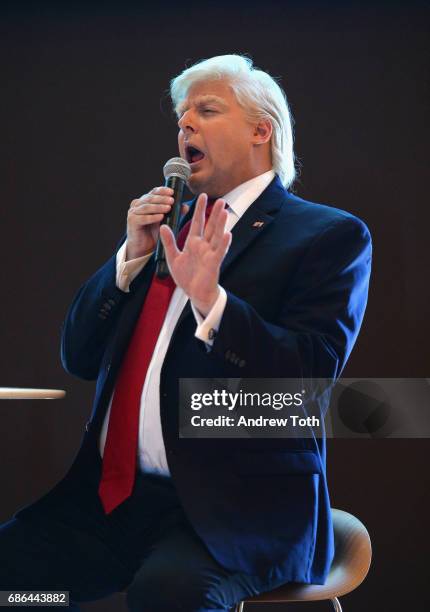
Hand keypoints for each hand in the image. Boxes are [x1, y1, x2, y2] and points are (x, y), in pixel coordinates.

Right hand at [126, 187, 188, 259]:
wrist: (144, 247)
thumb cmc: (155, 231)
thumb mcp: (166, 220)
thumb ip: (175, 213)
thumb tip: (185, 206)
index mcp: (145, 200)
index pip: (154, 192)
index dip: (162, 191)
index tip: (172, 192)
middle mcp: (138, 204)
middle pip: (150, 198)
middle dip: (162, 199)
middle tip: (172, 200)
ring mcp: (133, 212)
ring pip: (146, 207)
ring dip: (158, 207)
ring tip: (168, 208)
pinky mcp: (132, 221)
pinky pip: (143, 218)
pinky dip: (152, 217)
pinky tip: (161, 217)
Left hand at [160, 193, 231, 315]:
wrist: (194, 294)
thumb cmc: (186, 277)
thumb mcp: (173, 257)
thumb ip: (169, 242)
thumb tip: (163, 226)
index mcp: (193, 243)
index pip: (197, 222)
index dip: (199, 209)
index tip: (201, 196)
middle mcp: (203, 246)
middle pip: (210, 226)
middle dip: (214, 213)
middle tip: (219, 199)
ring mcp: (210, 254)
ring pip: (216, 236)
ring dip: (220, 224)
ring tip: (224, 211)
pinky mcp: (213, 263)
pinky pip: (219, 252)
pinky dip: (224, 243)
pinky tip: (228, 234)